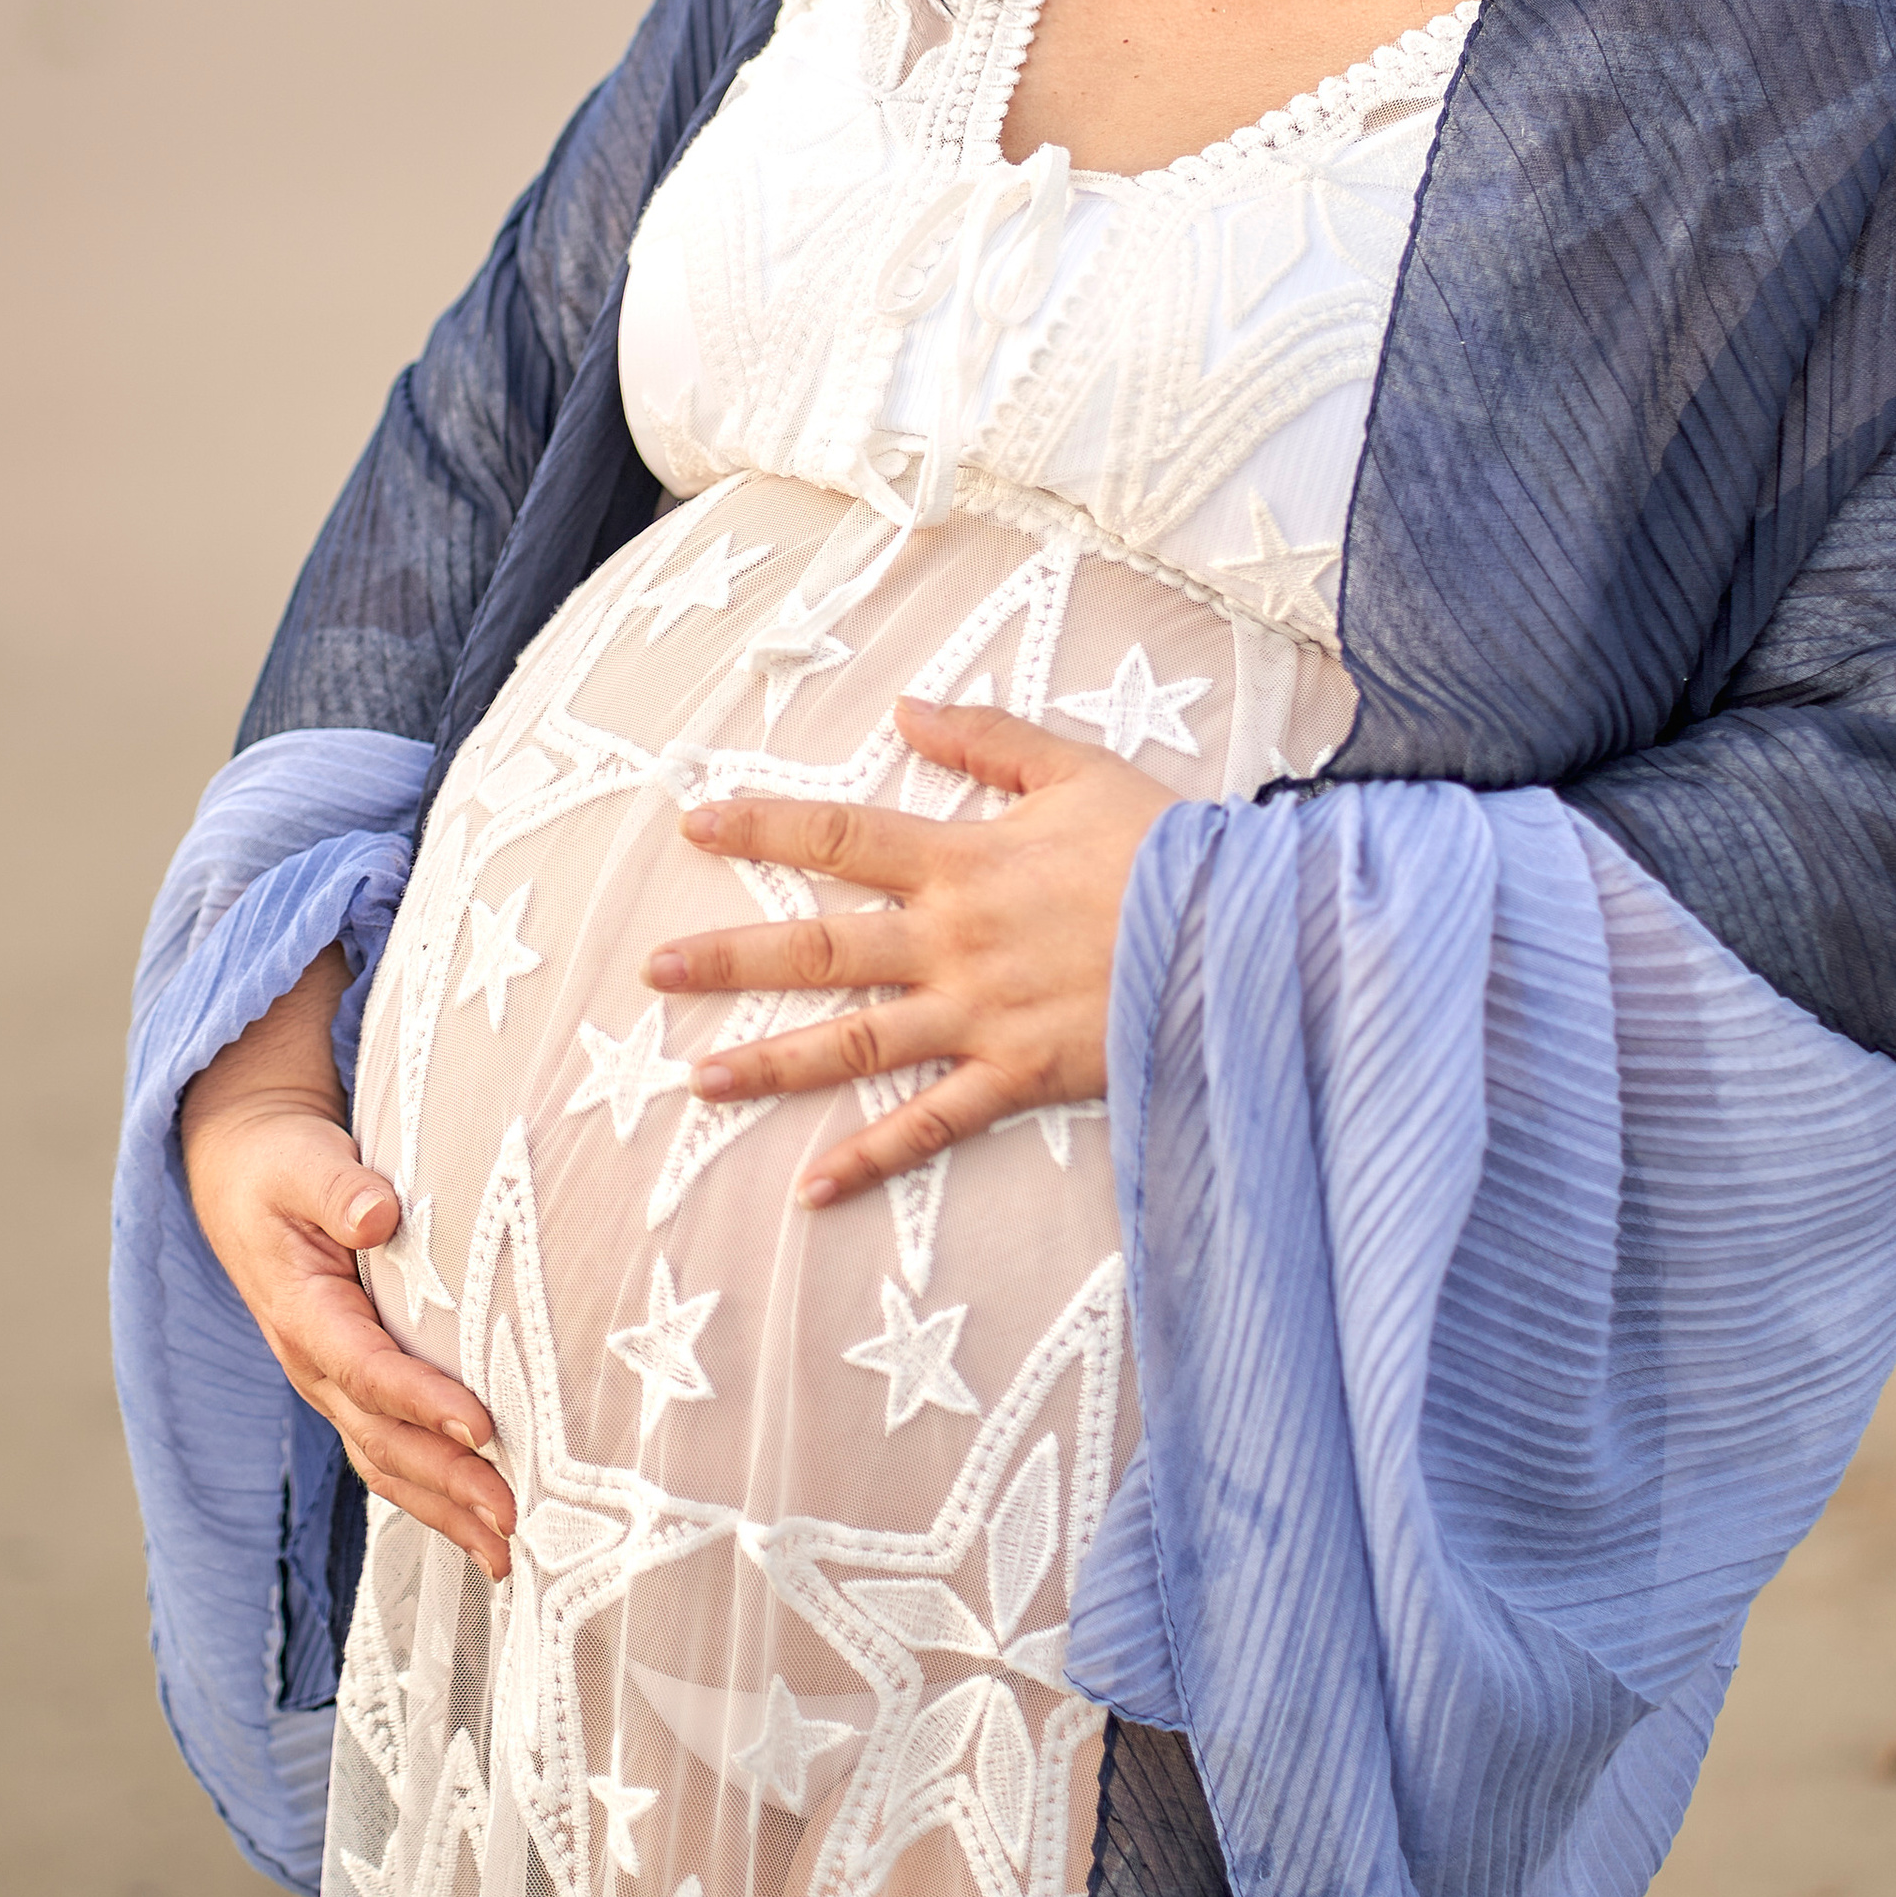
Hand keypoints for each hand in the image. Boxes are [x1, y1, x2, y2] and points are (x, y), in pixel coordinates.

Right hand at [179, 949, 515, 1581]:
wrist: (241, 1176)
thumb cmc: (280, 1166)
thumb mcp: (302, 1161)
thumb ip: (339, 1186)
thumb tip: (378, 1212)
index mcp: (302, 1310)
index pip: (367, 1367)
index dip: (423, 1401)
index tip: (483, 1427)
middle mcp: (313, 1362)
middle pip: (383, 1437)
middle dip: (447, 1484)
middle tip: (512, 1519)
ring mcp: (329, 1383)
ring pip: (386, 1462)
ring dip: (444, 1510)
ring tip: (506, 1553)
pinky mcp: (350, 1387)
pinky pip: (389, 1453)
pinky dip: (432, 1495)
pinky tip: (476, 1527)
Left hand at [649, 697, 1171, 1203]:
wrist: (1242, 936)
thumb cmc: (1163, 848)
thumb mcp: (1076, 769)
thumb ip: (987, 738)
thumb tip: (907, 709)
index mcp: (963, 859)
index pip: (839, 837)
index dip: (764, 828)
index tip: (693, 825)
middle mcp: (954, 941)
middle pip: (821, 949)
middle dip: (732, 961)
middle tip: (653, 972)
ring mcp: (979, 1016)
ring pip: (856, 1043)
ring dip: (773, 1064)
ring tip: (698, 1081)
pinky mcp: (1016, 1078)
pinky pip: (931, 1124)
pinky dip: (871, 1159)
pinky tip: (812, 1187)